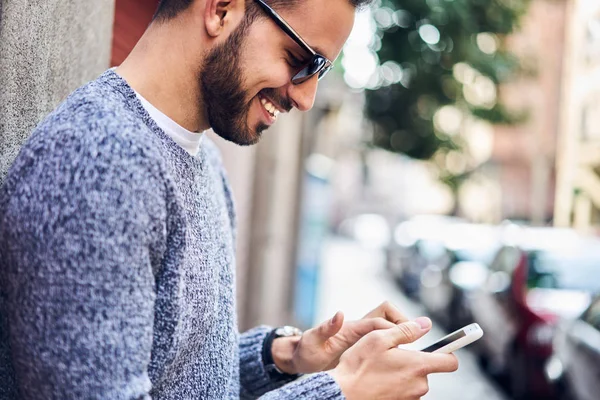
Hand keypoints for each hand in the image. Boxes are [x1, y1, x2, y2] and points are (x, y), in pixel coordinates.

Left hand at [273, 301, 408, 373]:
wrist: (301, 359)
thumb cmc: (306, 352)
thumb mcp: (313, 341)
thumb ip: (325, 328)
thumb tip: (339, 313)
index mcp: (350, 328)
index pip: (377, 322)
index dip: (393, 328)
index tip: (408, 339)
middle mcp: (359, 328)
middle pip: (387, 314)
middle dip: (403, 322)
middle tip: (414, 339)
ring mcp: (362, 336)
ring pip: (388, 325)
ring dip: (402, 332)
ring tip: (413, 349)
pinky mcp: (364, 346)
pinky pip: (385, 339)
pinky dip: (397, 344)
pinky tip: (402, 359)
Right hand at [328, 318, 458, 399]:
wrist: (342, 394)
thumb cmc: (358, 365)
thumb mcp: (378, 338)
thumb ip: (405, 331)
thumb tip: (425, 324)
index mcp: (417, 365)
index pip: (450, 361)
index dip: (448, 352)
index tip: (444, 346)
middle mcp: (418, 385)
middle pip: (427, 370)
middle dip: (414, 362)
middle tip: (392, 355)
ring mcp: (410, 398)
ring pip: (414, 381)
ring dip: (403, 374)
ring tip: (381, 369)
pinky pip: (404, 392)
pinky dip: (395, 385)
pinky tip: (378, 380)